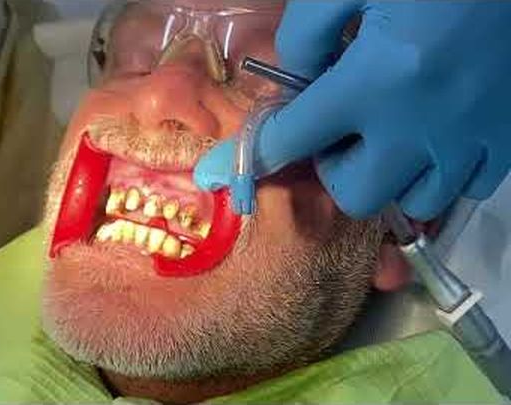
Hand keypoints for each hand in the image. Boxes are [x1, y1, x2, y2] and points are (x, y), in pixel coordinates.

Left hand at [195, 1, 510, 219]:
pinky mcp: (508, 137)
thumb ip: (308, 32)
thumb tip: (294, 77)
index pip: (293, 138)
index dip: (260, 149)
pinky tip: (436, 137)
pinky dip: (442, 172)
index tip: (241, 158)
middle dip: (333, 169)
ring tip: (389, 136)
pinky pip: (467, 187)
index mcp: (373, 81)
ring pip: (414, 200)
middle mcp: (418, 126)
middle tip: (337, 133)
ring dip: (388, 174)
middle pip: (356, 192)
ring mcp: (469, 138)